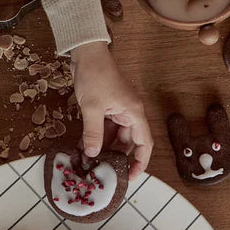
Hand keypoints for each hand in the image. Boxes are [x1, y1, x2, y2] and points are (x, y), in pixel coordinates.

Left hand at [70, 41, 152, 179]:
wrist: (87, 52)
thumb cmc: (95, 75)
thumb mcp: (92, 107)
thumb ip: (93, 133)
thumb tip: (92, 154)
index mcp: (134, 113)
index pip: (144, 143)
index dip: (140, 162)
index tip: (131, 177)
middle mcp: (129, 113)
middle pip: (128, 142)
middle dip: (117, 158)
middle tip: (104, 173)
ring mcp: (117, 110)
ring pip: (115, 136)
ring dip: (104, 148)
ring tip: (91, 164)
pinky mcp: (106, 108)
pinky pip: (105, 128)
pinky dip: (96, 138)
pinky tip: (84, 148)